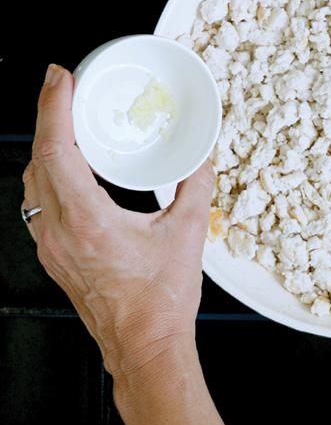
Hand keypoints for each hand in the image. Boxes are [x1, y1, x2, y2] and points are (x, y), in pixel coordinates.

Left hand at [22, 64, 214, 379]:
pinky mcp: (55, 257)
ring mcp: (51, 247)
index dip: (53, 107)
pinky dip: (49, 175)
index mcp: (87, 221)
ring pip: (32, 183)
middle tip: (64, 89)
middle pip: (37, 160)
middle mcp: (59, 232)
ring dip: (46, 147)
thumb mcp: (188, 234)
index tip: (59, 78)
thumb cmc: (162, 299)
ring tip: (66, 124)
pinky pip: (39, 205)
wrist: (144, 346)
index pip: (57, 150)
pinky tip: (69, 172)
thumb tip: (202, 156)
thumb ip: (196, 187)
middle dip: (47, 117)